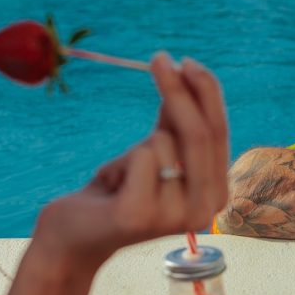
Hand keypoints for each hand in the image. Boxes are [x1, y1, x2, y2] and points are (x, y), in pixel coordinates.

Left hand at [31, 53, 228, 272]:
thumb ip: (176, 121)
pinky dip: (123, 162)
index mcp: (216, 194)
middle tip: (159, 58)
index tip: (185, 61)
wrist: (76, 235)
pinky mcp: (140, 216)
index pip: (218, 133)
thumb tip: (188, 73)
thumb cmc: (119, 191)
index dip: (206, 93)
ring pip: (164, 142)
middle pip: (199, 134)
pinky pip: (140, 157)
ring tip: (125, 175)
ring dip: (138, 147)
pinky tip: (114, 188)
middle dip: (179, 90)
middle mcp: (206, 210)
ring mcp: (175, 217)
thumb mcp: (154, 152)